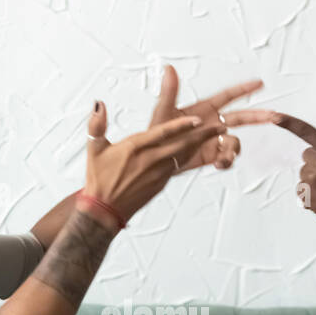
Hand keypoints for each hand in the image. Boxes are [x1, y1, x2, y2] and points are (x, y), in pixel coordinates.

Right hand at [79, 100, 227, 230]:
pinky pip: (178, 166)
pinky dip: (190, 156)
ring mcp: (157, 173)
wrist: (104, 210)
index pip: (162, 134)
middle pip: (181, 145)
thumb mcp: (95, 149)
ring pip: (184, 155)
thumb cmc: (99, 180)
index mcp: (135, 148)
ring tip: (219, 134)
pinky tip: (199, 149)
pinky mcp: (160, 183)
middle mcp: (149, 160)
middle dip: (203, 135)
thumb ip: (97, 125)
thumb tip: (99, 105)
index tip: (197, 119)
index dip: (181, 126)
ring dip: (202, 144)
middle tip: (221, 125)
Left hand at [149, 65, 275, 173]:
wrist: (154, 160)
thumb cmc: (157, 133)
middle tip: (275, 116)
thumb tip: (169, 69)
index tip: (260, 83)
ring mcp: (214, 140)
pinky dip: (227, 162)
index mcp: (204, 109)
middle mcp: (212, 124)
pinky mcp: (211, 156)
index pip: (228, 96)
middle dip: (259, 117)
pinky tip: (220, 165)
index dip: (244, 89)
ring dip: (234, 149)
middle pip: (241, 118)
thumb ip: (169, 92)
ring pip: (235, 142)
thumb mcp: (163, 112)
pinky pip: (227, 158)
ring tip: (226, 157)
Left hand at [270, 112, 315, 231]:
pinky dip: (309, 197)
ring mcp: (312, 177)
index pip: (307, 131)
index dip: (289, 123)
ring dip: (313, 184)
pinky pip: (301, 191)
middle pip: (307, 157)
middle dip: (314, 166)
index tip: (274, 117)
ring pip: (304, 176)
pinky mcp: (305, 192)